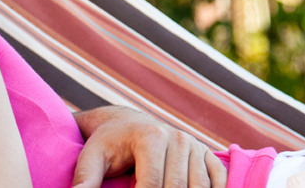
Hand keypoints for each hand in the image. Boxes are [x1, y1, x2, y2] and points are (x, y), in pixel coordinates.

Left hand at [71, 106, 226, 187]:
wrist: (127, 124)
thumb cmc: (107, 144)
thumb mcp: (91, 157)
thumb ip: (85, 178)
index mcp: (150, 137)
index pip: (153, 183)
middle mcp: (177, 138)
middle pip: (178, 187)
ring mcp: (195, 146)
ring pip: (200, 187)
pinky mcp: (208, 154)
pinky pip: (219, 181)